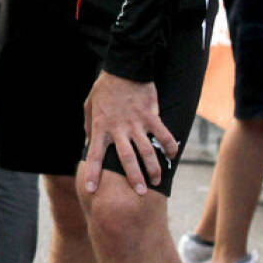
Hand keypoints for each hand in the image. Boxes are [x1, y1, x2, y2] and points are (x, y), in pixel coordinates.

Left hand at [82, 71, 176, 194]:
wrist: (124, 69)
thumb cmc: (104, 89)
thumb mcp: (89, 106)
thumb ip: (89, 127)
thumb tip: (89, 143)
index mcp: (100, 127)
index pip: (94, 155)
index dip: (92, 172)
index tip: (90, 189)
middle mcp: (118, 128)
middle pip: (126, 158)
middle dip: (133, 178)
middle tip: (140, 193)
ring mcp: (136, 123)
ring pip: (147, 151)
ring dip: (153, 168)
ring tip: (157, 181)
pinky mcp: (151, 116)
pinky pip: (163, 134)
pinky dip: (169, 146)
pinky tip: (173, 155)